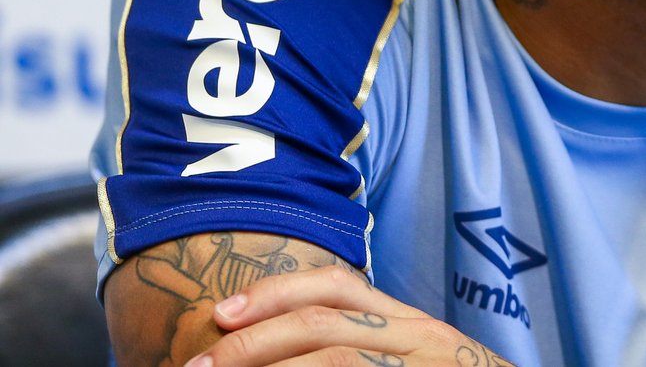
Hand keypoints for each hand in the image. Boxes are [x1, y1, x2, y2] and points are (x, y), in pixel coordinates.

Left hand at [182, 265, 516, 366]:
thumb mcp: (416, 361)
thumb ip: (368, 348)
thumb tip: (280, 351)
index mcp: (413, 325)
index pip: (338, 287)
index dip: (274, 293)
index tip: (221, 316)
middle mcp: (422, 340)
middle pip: (324, 322)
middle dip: (251, 343)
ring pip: (336, 358)